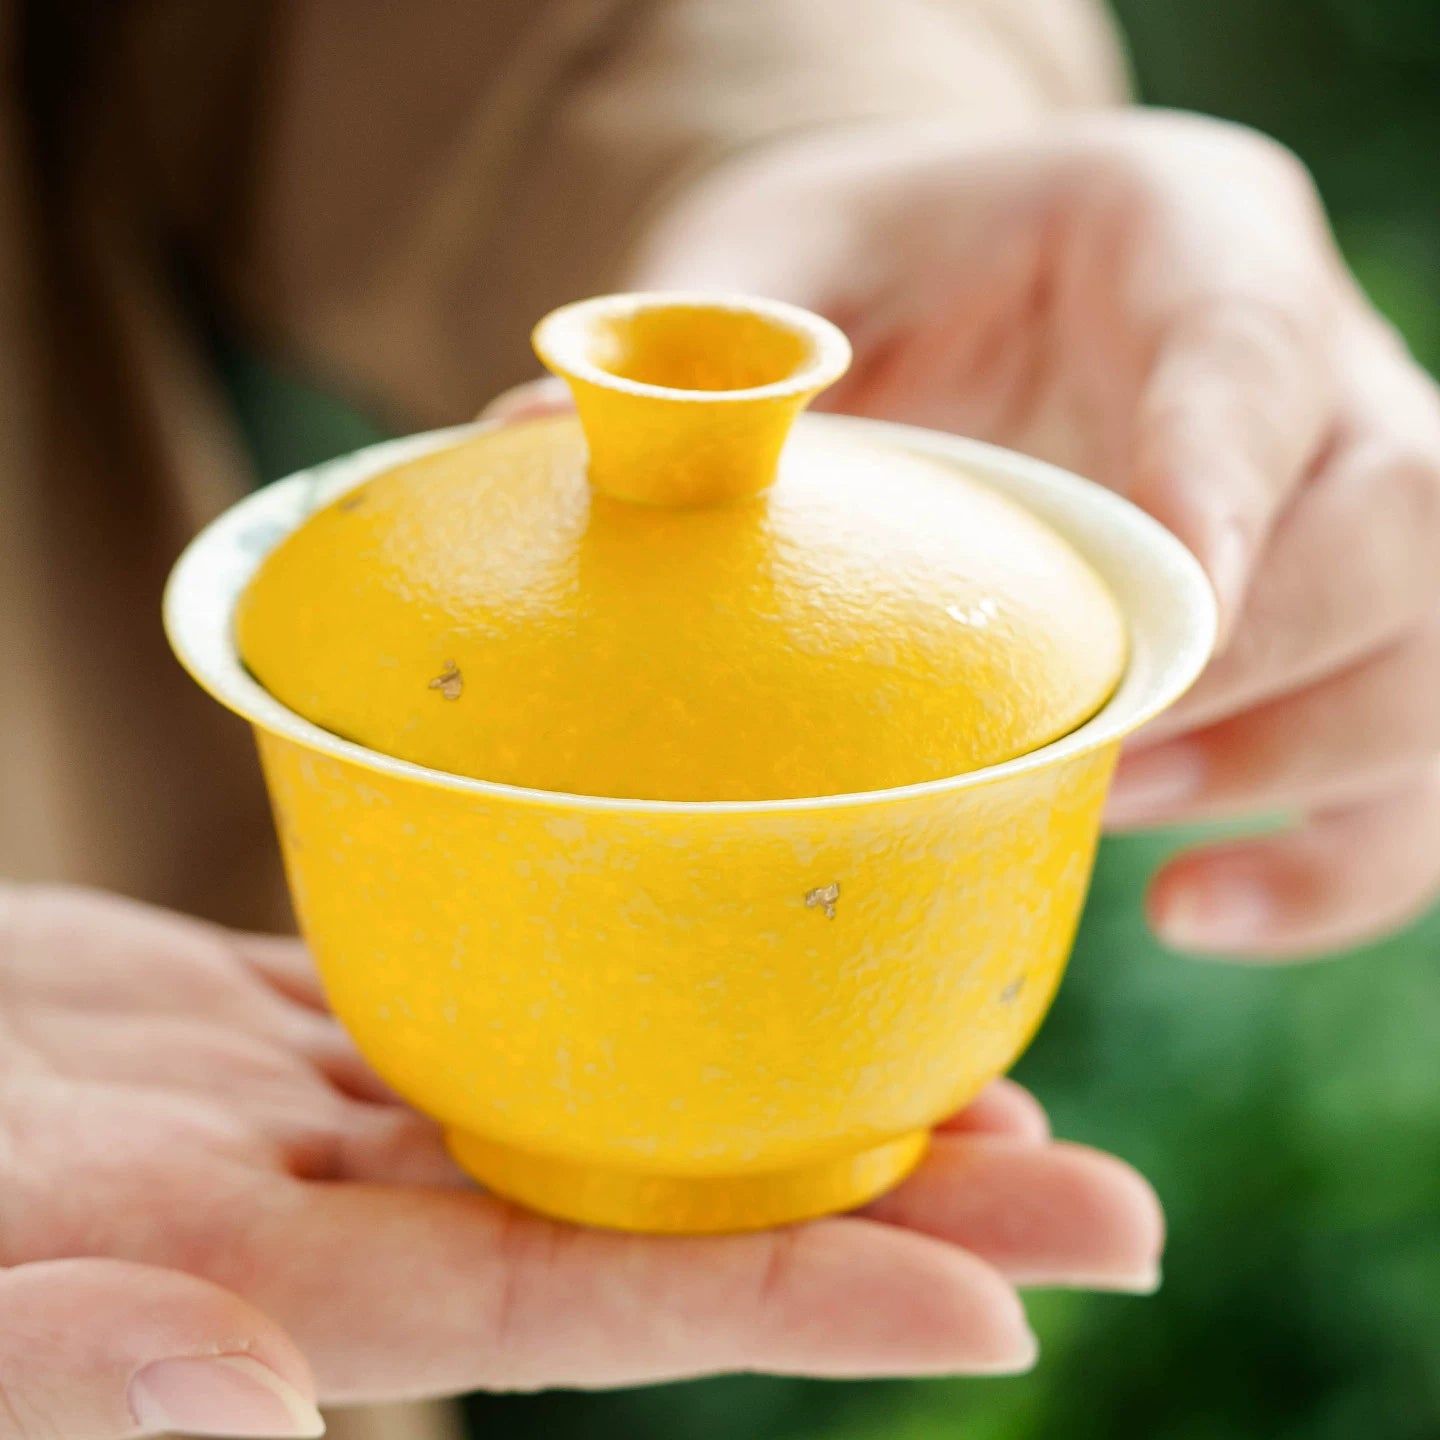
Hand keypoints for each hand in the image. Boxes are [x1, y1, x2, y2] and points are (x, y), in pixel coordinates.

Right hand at [0, 885, 1160, 1436]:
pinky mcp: (295, 1029)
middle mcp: (366, 1213)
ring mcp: (342, 1117)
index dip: (807, 1300)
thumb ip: (72, 1369)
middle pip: (672, 1207)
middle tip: (1097, 1190)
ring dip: (796, 1098)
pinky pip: (508, 1013)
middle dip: (890, 1205)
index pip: (610, 1302)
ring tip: (985, 1084)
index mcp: (310, 1285)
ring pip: (617, 1109)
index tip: (1006, 1301)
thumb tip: (240, 1410)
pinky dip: (632, 999)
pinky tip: (735, 971)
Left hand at [577, 109, 1439, 960]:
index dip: (1225, 492)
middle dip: (1273, 668)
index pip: (1250, 356)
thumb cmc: (884, 258)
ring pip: (1430, 657)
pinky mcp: (1341, 619)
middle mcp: (1312, 369)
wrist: (975, 278)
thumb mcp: (783, 246)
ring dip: (1308, 777)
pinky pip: (1414, 760)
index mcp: (1188, 241)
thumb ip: (702, 335)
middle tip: (1110, 765)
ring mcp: (1345, 501)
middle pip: (1398, 525)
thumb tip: (526, 440)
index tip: (1156, 626)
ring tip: (1145, 850)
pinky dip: (1338, 863)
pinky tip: (1201, 912)